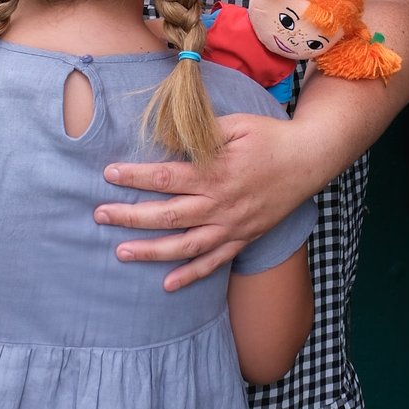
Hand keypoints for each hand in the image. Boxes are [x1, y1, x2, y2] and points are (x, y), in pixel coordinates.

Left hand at [93, 112, 312, 290]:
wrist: (309, 160)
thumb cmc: (269, 136)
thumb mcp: (235, 124)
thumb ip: (201, 133)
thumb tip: (167, 135)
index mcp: (216, 172)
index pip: (166, 177)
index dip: (135, 176)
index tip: (108, 174)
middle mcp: (221, 204)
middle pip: (167, 215)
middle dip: (130, 216)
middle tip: (99, 215)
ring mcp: (232, 225)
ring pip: (185, 245)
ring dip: (151, 251)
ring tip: (121, 252)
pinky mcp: (243, 237)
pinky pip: (214, 262)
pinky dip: (191, 275)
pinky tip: (167, 284)